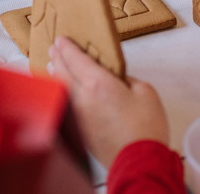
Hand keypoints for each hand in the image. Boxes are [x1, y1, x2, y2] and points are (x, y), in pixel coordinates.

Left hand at [50, 36, 169, 167]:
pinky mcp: (79, 129)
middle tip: (54, 48)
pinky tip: (64, 90)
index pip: (76, 59)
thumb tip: (117, 79)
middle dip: (58, 57)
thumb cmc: (145, 128)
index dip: (67, 47)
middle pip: (62, 72)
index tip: (62, 39)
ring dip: (56, 74)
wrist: (139, 160)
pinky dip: (61, 91)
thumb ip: (127, 79)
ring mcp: (78, 115)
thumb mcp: (145, 91)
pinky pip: (65, 103)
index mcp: (99, 84)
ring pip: (60, 88)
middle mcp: (82, 98)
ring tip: (54, 65)